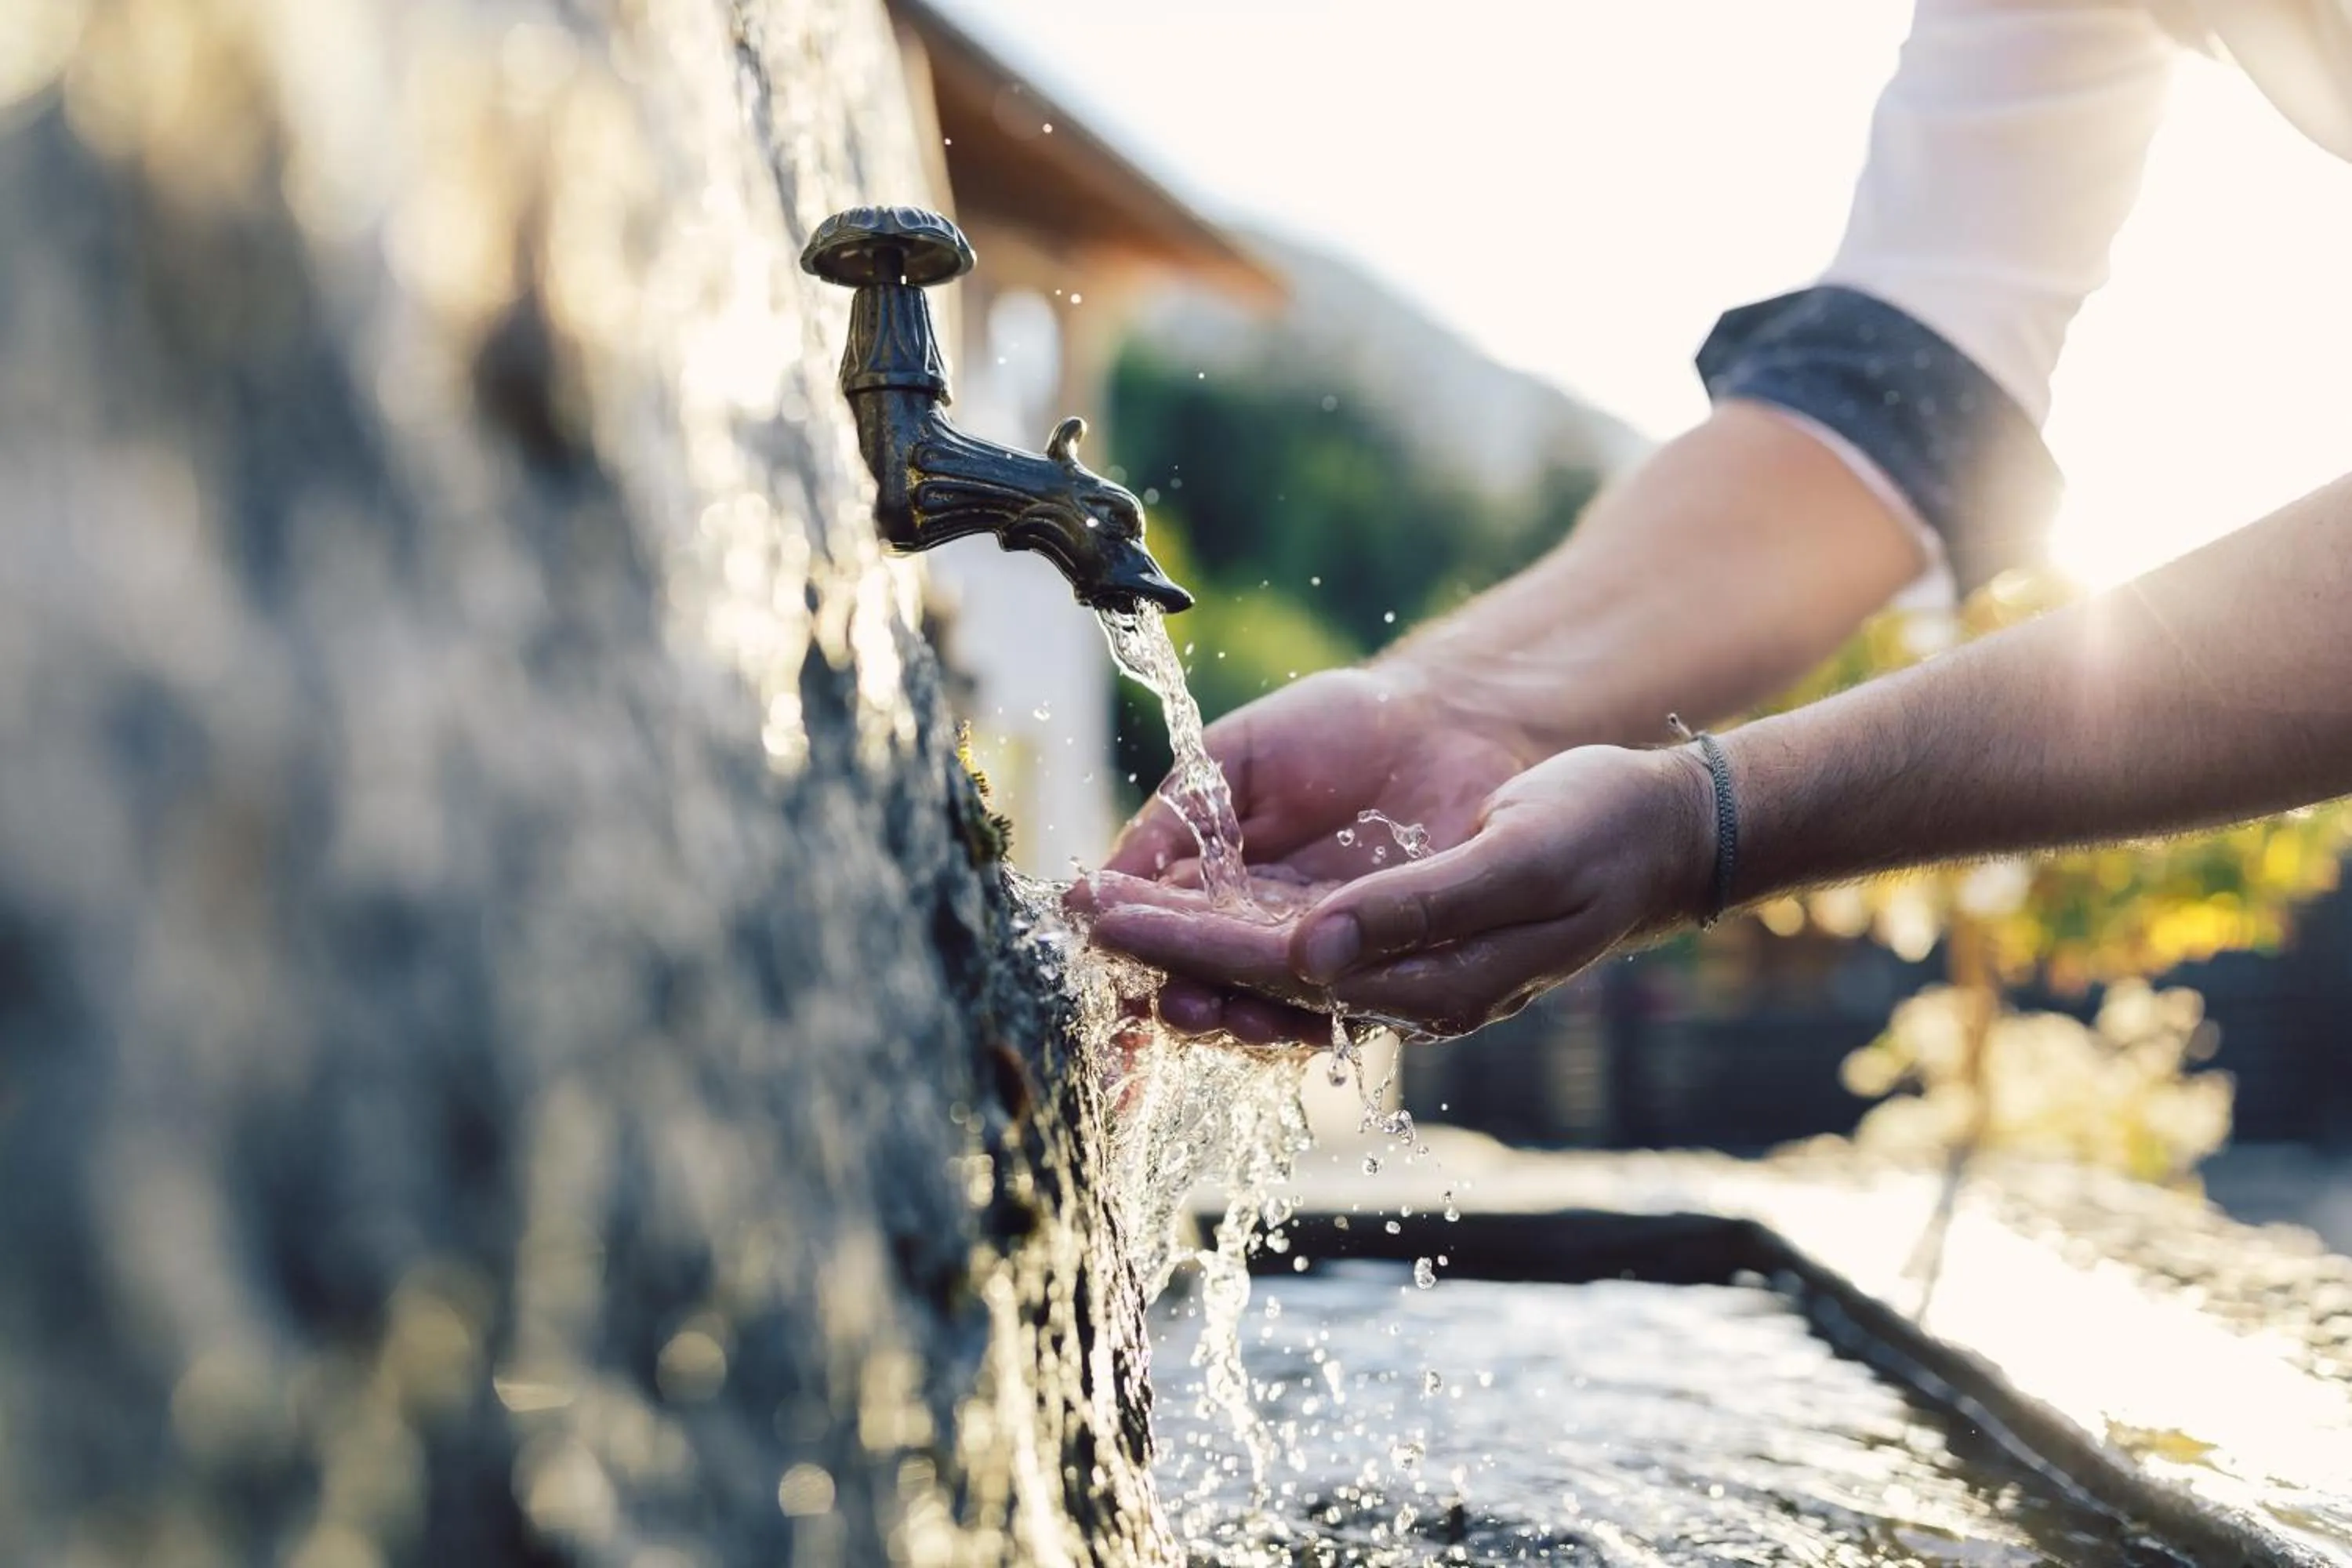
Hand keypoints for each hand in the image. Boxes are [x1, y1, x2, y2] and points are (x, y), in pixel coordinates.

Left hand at [1089, 745, 1716, 1040]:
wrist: (1654, 829)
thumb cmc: (1595, 832)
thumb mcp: (1517, 859)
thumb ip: (1416, 909)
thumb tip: (1309, 949)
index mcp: (1427, 985)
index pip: (1277, 970)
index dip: (1183, 944)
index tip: (1103, 914)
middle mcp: (1397, 989)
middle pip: (1252, 980)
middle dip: (1158, 953)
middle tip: (1071, 918)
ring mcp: (1394, 966)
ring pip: (1263, 969)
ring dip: (1180, 946)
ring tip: (1099, 917)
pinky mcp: (1392, 932)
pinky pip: (1291, 942)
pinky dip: (1226, 924)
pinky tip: (1176, 903)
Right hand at [1092, 662, 1531, 1043]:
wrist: (1444, 724)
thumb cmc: (1336, 730)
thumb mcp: (1237, 762)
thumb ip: (1176, 819)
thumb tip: (1099, 882)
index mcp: (1223, 888)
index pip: (1166, 926)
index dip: (1131, 933)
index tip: (1096, 929)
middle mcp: (1270, 934)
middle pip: (1214, 978)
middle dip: (1181, 992)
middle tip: (1157, 996)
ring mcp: (1331, 956)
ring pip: (1273, 1002)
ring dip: (1236, 1013)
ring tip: (1205, 1008)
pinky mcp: (1394, 969)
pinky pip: (1351, 1005)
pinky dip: (1314, 1014)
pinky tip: (1282, 1010)